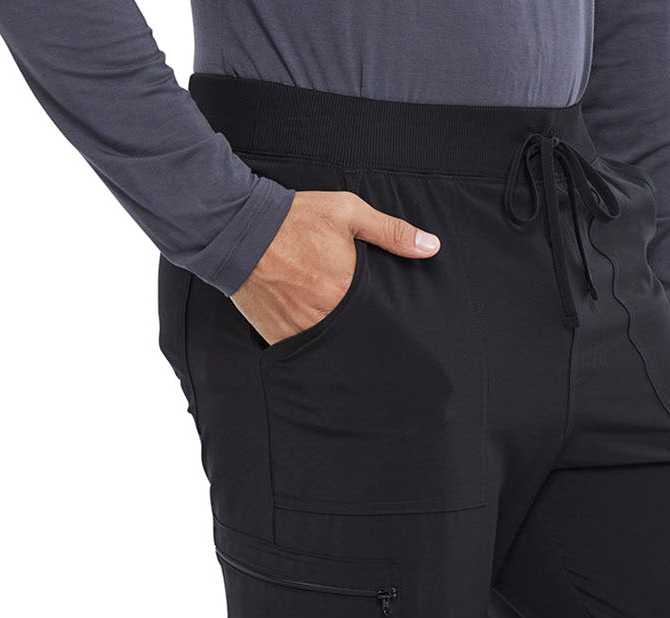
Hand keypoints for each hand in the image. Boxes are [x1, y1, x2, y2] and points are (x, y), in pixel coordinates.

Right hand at [232, 191, 440, 345]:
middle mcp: (324, 316)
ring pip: (329, 348)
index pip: (378, 319)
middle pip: (355, 336)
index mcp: (346, 290)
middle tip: (362, 328)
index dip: (383, 320)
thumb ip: (391, 232)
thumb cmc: (294, 218)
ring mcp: (300, 330)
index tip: (386, 321)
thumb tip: (432, 247)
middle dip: (361, 332)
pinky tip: (313, 333)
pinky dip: (310, 346)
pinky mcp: (278, 338)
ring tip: (337, 330)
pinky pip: (301, 351)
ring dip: (336, 341)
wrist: (238, 229)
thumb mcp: (347, 213)